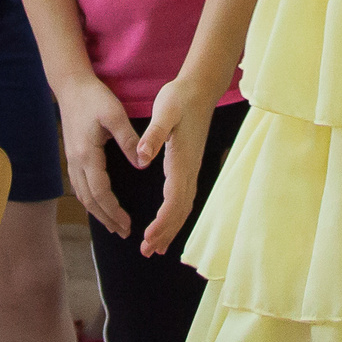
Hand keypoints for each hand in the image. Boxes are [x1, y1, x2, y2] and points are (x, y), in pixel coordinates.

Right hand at [55, 72, 139, 240]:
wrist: (70, 84)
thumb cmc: (94, 97)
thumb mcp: (114, 114)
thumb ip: (129, 139)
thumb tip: (142, 164)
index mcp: (87, 154)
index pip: (100, 192)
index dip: (113, 211)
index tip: (128, 225)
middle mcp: (76, 161)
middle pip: (89, 200)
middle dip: (106, 218)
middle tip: (124, 233)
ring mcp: (71, 159)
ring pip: (82, 194)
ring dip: (97, 212)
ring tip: (113, 225)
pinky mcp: (72, 155)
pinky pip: (79, 185)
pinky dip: (90, 200)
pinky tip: (98, 204)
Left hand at [133, 76, 218, 256]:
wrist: (199, 88)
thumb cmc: (179, 98)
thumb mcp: (164, 111)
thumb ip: (153, 134)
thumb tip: (141, 157)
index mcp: (181, 161)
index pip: (173, 201)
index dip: (162, 223)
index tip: (149, 238)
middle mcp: (189, 170)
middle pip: (180, 211)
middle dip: (165, 233)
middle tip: (147, 252)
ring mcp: (191, 169)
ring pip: (183, 207)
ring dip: (170, 228)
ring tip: (155, 247)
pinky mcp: (188, 165)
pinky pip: (183, 198)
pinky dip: (174, 215)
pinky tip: (166, 222)